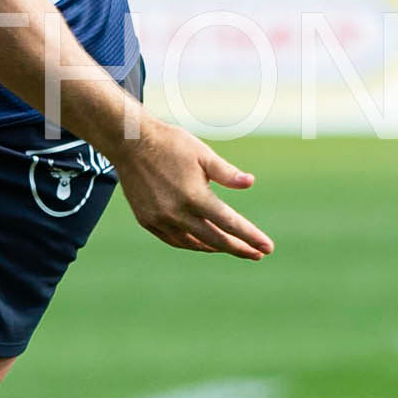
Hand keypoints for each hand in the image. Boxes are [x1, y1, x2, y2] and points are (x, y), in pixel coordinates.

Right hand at [111, 116, 272, 260]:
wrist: (130, 143)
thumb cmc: (170, 144)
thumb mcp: (203, 154)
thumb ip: (227, 173)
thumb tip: (250, 183)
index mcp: (194, 196)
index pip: (229, 223)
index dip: (250, 237)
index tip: (267, 248)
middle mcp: (176, 213)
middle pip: (214, 239)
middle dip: (238, 248)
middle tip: (256, 254)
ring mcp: (159, 219)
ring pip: (193, 243)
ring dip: (214, 247)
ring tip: (231, 247)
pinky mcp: (147, 220)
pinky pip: (173, 240)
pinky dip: (191, 243)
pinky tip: (201, 242)